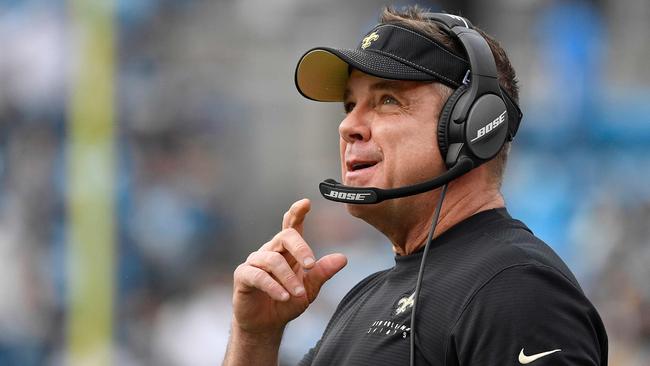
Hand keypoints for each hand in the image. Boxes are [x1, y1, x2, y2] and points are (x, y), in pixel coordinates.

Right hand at [232, 199, 347, 335]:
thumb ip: (322, 273)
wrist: (266, 324)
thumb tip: (343, 258)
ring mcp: (255, 261)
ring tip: (298, 294)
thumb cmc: (287, 301)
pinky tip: (284, 297)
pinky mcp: (243, 276)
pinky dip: (274, 286)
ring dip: (289, 278)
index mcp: (287, 250)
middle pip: (285, 236)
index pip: (291, 226)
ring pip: (273, 260)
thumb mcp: (309, 289)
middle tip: (311, 265)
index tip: (306, 203)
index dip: (297, 213)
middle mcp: (270, 251)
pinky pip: (258, 275)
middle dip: (301, 248)